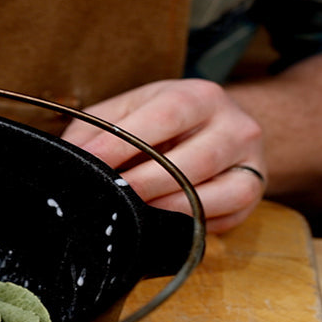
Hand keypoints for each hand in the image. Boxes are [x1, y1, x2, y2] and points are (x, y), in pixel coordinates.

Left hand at [60, 79, 265, 232]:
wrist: (219, 127)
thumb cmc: (162, 121)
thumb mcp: (129, 111)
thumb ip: (97, 130)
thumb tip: (69, 157)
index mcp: (199, 96)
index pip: (162, 118)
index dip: (122, 145)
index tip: (88, 164)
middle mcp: (234, 125)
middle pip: (188, 163)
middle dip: (141, 185)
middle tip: (107, 199)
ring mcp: (251, 162)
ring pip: (209, 195)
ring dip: (164, 209)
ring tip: (131, 215)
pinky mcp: (252, 195)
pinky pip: (221, 219)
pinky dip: (187, 225)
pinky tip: (161, 222)